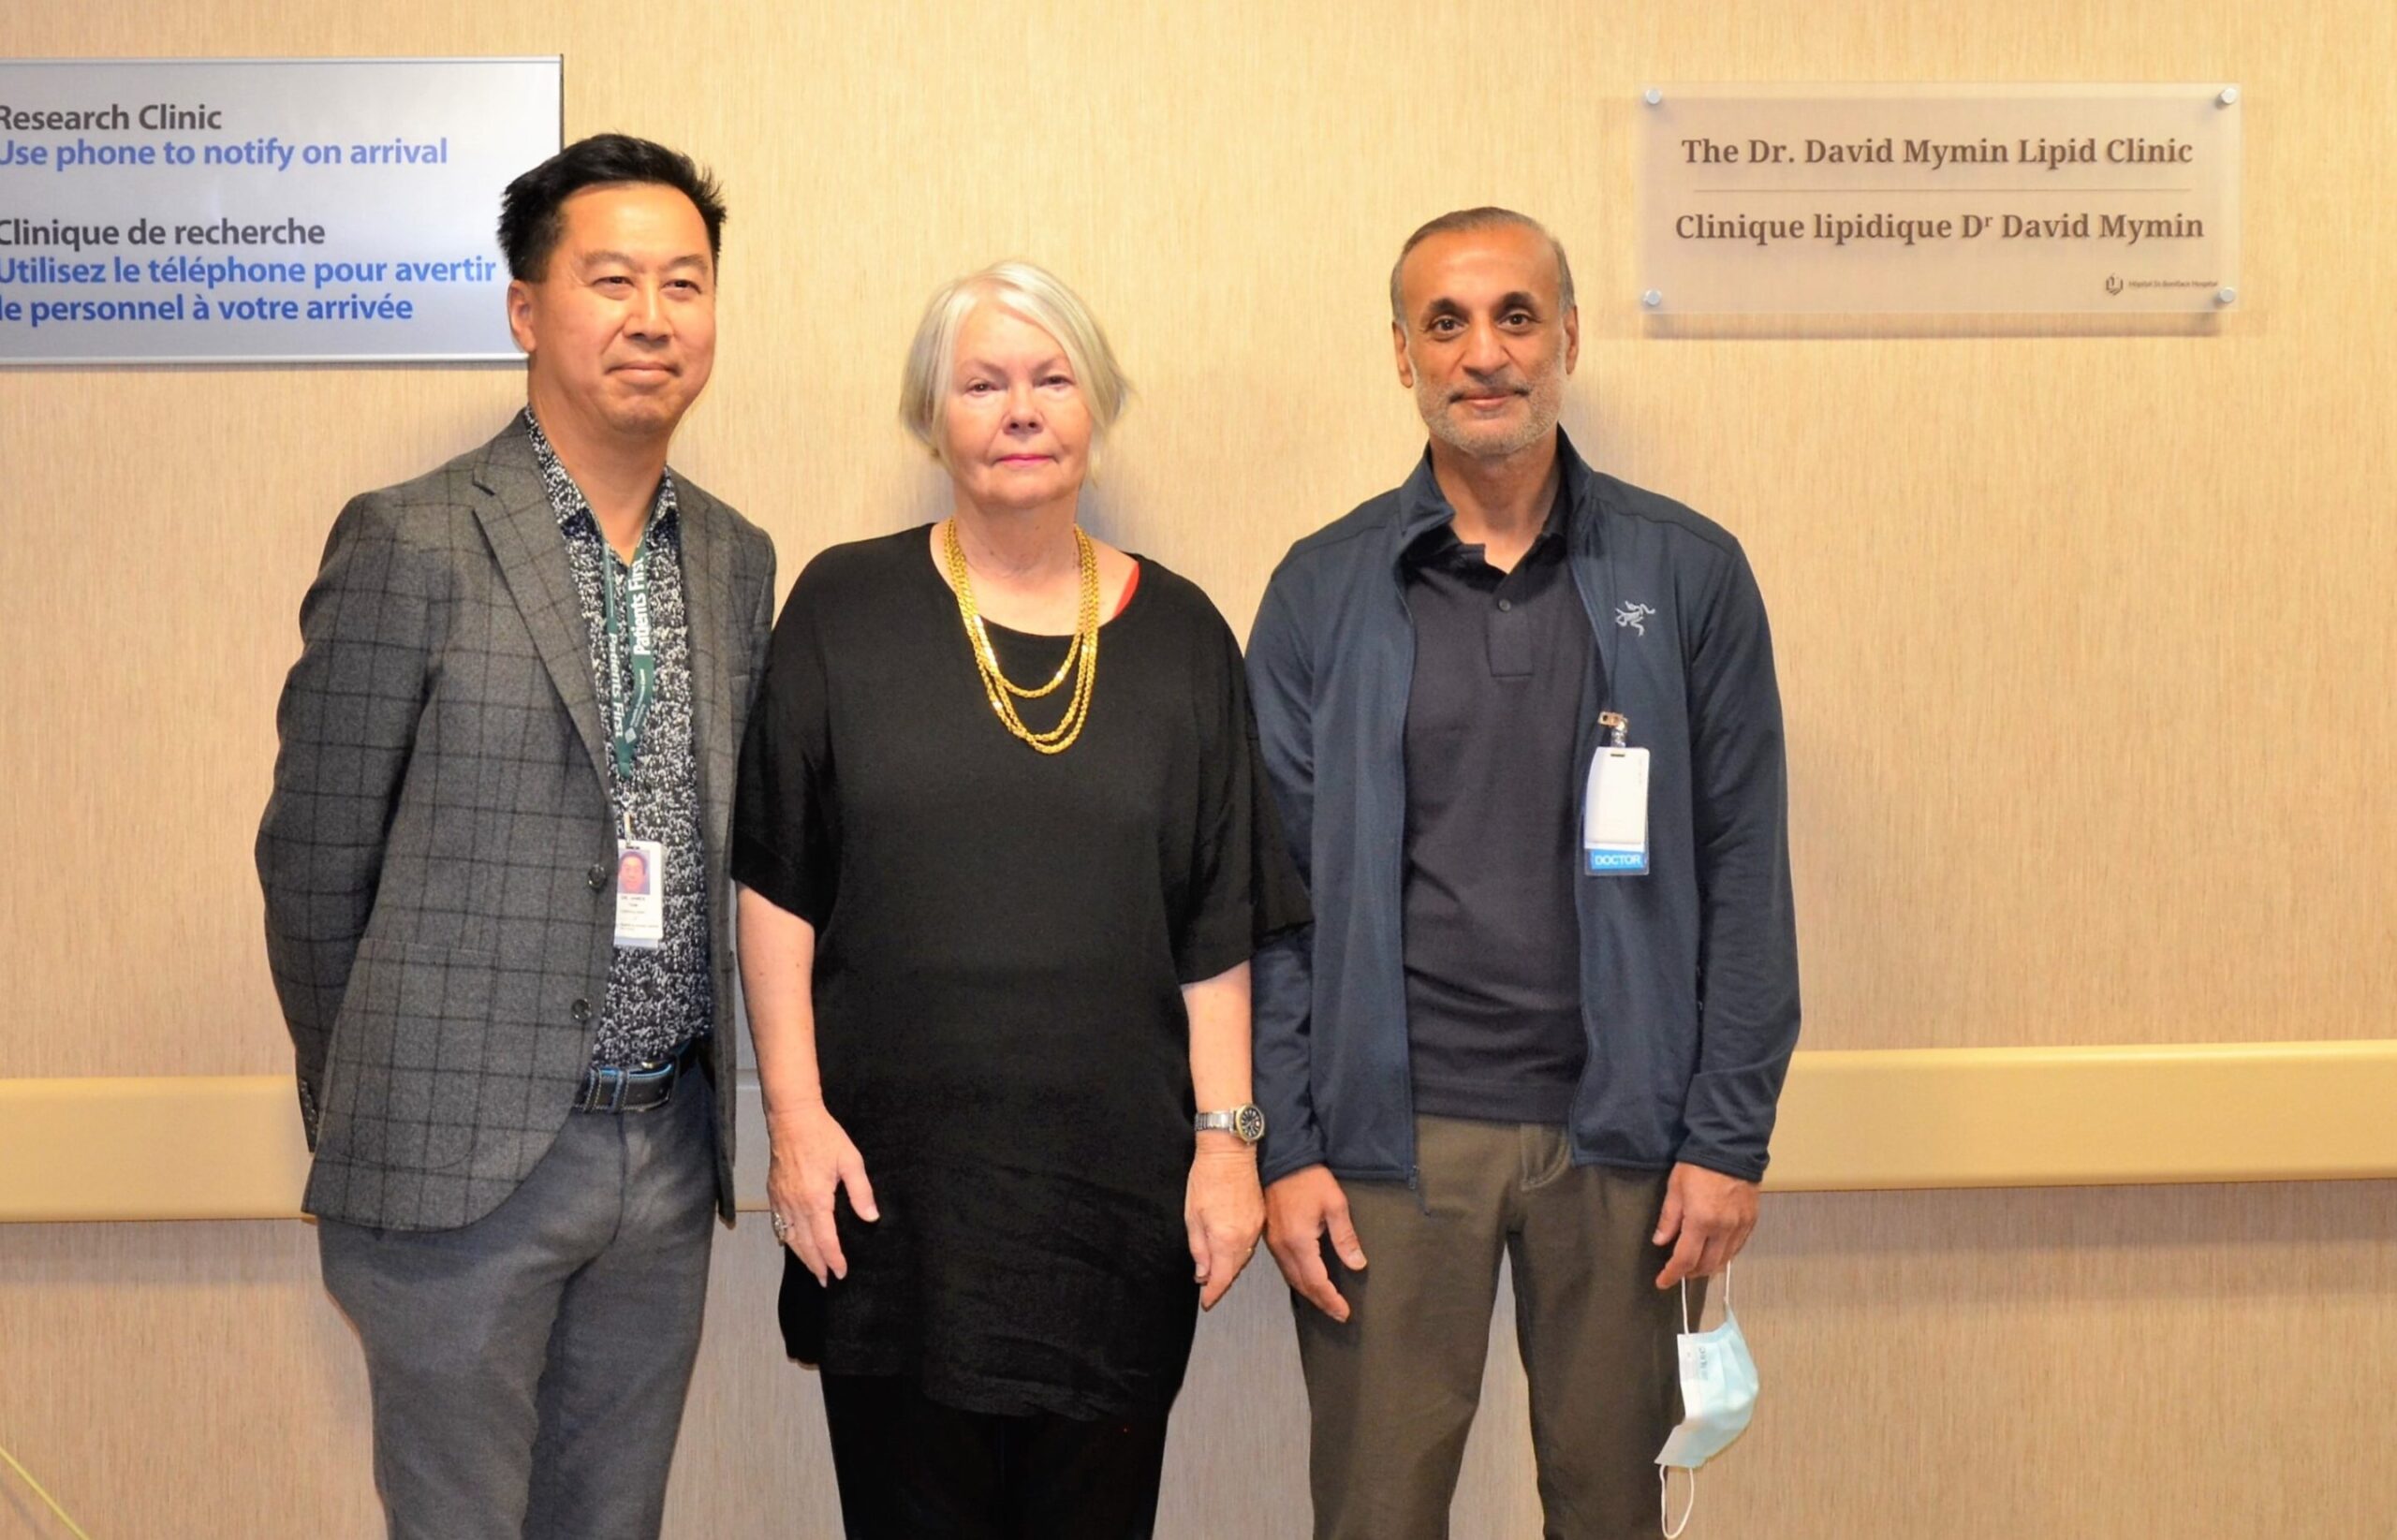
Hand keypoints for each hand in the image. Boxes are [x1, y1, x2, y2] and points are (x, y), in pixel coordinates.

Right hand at [766, 1102, 877, 1285]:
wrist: (792, 1118)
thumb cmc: (824, 1137)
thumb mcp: (850, 1161)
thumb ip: (861, 1192)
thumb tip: (870, 1218)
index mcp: (816, 1200)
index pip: (825, 1240)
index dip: (834, 1259)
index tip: (841, 1273)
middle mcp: (795, 1205)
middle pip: (805, 1245)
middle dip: (817, 1265)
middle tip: (826, 1281)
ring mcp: (781, 1200)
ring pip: (790, 1237)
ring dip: (801, 1256)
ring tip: (812, 1269)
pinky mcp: (773, 1193)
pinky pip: (778, 1224)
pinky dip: (786, 1238)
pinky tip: (791, 1244)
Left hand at [1185, 1141, 1265, 1310]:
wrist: (1230, 1152)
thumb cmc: (1208, 1177)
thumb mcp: (1192, 1215)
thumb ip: (1199, 1248)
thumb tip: (1202, 1273)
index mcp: (1226, 1238)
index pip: (1221, 1278)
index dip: (1213, 1294)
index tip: (1207, 1302)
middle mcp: (1244, 1236)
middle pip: (1234, 1271)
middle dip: (1221, 1283)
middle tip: (1209, 1291)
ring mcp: (1255, 1227)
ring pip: (1243, 1259)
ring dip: (1230, 1269)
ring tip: (1218, 1274)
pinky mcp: (1260, 1218)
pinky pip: (1250, 1245)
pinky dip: (1239, 1254)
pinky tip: (1230, 1252)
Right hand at [1264, 1164, 1366, 1321]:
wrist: (1282, 1158)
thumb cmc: (1310, 1179)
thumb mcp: (1335, 1205)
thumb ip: (1345, 1238)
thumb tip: (1357, 1264)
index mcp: (1299, 1242)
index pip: (1316, 1282)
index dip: (1331, 1300)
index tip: (1345, 1312)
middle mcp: (1283, 1248)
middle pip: (1302, 1285)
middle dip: (1321, 1302)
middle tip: (1338, 1313)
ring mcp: (1274, 1243)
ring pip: (1291, 1278)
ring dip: (1309, 1293)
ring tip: (1326, 1302)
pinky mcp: (1270, 1236)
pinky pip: (1285, 1267)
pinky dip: (1298, 1279)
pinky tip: (1308, 1280)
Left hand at [1652, 1162, 1758, 1288]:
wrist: (1730, 1148)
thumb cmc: (1697, 1166)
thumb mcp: (1675, 1189)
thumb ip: (1669, 1219)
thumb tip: (1660, 1242)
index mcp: (1701, 1221)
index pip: (1685, 1259)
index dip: (1672, 1274)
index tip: (1662, 1282)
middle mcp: (1723, 1229)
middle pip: (1708, 1265)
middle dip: (1691, 1273)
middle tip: (1678, 1272)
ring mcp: (1740, 1227)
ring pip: (1725, 1260)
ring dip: (1709, 1267)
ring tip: (1696, 1264)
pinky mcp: (1751, 1221)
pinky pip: (1737, 1247)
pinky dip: (1725, 1255)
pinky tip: (1715, 1252)